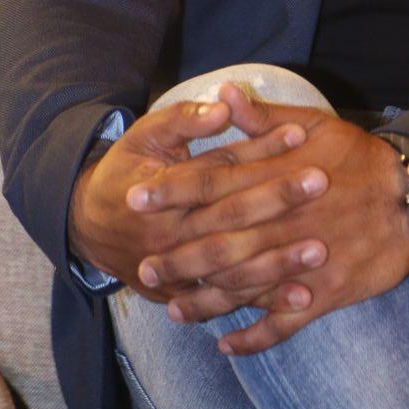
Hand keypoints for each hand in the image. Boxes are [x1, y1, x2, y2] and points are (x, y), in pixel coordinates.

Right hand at [68, 96, 320, 301]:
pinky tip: (302, 298)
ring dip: (278, 263)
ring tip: (320, 250)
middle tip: (321, 182)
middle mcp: (169, 237)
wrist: (87, 223)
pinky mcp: (186, 296)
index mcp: (161, 193)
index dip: (259, 151)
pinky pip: (229, 303)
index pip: (219, 170)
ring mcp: (176, 273)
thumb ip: (186, 119)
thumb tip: (225, 103)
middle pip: (230, 220)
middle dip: (277, 201)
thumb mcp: (146, 134)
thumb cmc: (126, 168)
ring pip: (233, 271)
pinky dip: (265, 304)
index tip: (300, 135)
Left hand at [133, 84, 408, 352]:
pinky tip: (227, 345)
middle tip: (142, 265)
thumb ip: (263, 118)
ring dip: (205, 300)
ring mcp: (299, 262)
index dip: (172, 191)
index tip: (135, 198)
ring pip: (242, 287)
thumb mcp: (314, 124)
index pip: (212, 182)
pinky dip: (254, 337)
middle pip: (218, 240)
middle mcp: (280, 222)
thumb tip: (222, 93)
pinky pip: (282, 323)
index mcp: (275, 178)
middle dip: (177, 255)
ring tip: (173, 311)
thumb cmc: (359, 156)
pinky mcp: (322, 294)